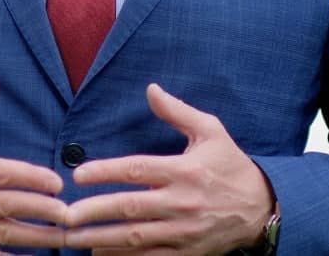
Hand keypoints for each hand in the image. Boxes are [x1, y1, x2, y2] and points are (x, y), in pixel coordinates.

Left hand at [63, 83, 274, 254]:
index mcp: (184, 170)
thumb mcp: (211, 131)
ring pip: (136, 237)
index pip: (137, 170)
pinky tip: (100, 254)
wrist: (263, 208)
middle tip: (65, 214)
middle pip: (131, 208)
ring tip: (73, 238)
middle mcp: (182, 202)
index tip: (78, 175)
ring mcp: (184, 231)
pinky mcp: (187, 252)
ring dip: (101, 239)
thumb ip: (178, 111)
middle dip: (95, 211)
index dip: (105, 172)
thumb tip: (151, 88)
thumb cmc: (231, 165)